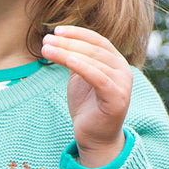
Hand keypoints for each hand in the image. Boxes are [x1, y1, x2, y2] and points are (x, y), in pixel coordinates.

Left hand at [41, 26, 132, 168]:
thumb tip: (59, 41)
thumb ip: (76, 59)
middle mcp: (123, 70)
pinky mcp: (117, 98)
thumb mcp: (79, 78)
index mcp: (115, 62)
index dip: (77, 33)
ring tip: (47, 49)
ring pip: (94, 61)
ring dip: (68, 52)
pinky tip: (67, 60)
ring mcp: (122, 83)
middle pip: (94, 49)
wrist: (94, 137)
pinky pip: (98, 78)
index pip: (97, 41)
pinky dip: (83, 67)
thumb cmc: (87, 107)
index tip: (55, 31)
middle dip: (68, 43)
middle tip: (46, 40)